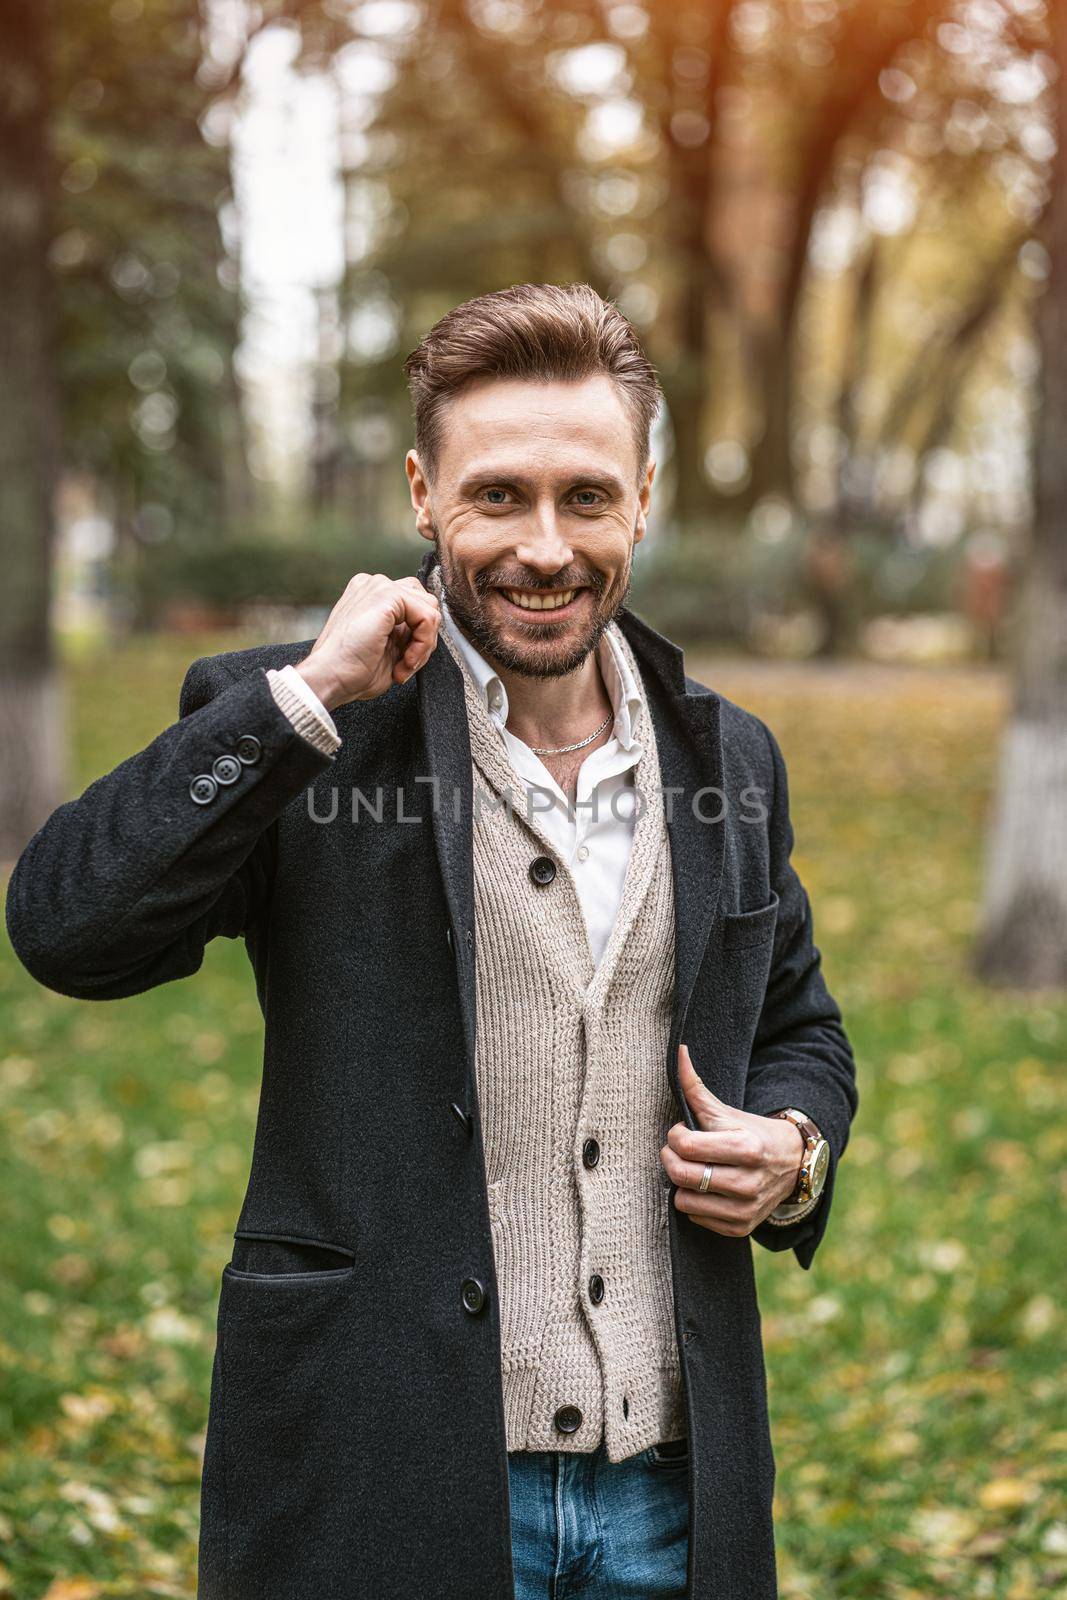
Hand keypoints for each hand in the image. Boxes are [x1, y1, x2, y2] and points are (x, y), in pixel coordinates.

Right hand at [295, 573, 440, 709]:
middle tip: (406, 664)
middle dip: (424, 639)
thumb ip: (407, 631)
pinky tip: (404, 662)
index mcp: (372, 595)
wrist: (329, 678)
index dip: (418, 638)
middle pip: (426, 603)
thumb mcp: (388, 646)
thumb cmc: (351, 670)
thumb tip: (430, 630)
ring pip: (430, 610)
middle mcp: (375, 585)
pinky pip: (427, 618)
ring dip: (423, 645)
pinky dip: (423, 645)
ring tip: (403, 665)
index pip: (416, 604)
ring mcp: (379, 586)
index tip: (403, 664)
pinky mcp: (387, 595)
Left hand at [658, 1044, 804, 1236]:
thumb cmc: (751, 1132)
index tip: (682, 1132)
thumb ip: (696, 1087)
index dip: (675, 1136)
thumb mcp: (727, 1111)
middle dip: (672, 1159)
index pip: (686, 1147)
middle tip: (681, 1151)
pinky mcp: (741, 1228)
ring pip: (684, 1202)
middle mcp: (747, 1183)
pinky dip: (696, 1203)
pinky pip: (696, 1219)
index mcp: (745, 1148)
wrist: (793, 1163)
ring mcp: (745, 1209)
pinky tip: (708, 1189)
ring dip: (682, 1184)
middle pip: (682, 1175)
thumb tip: (678, 1052)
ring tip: (695, 1169)